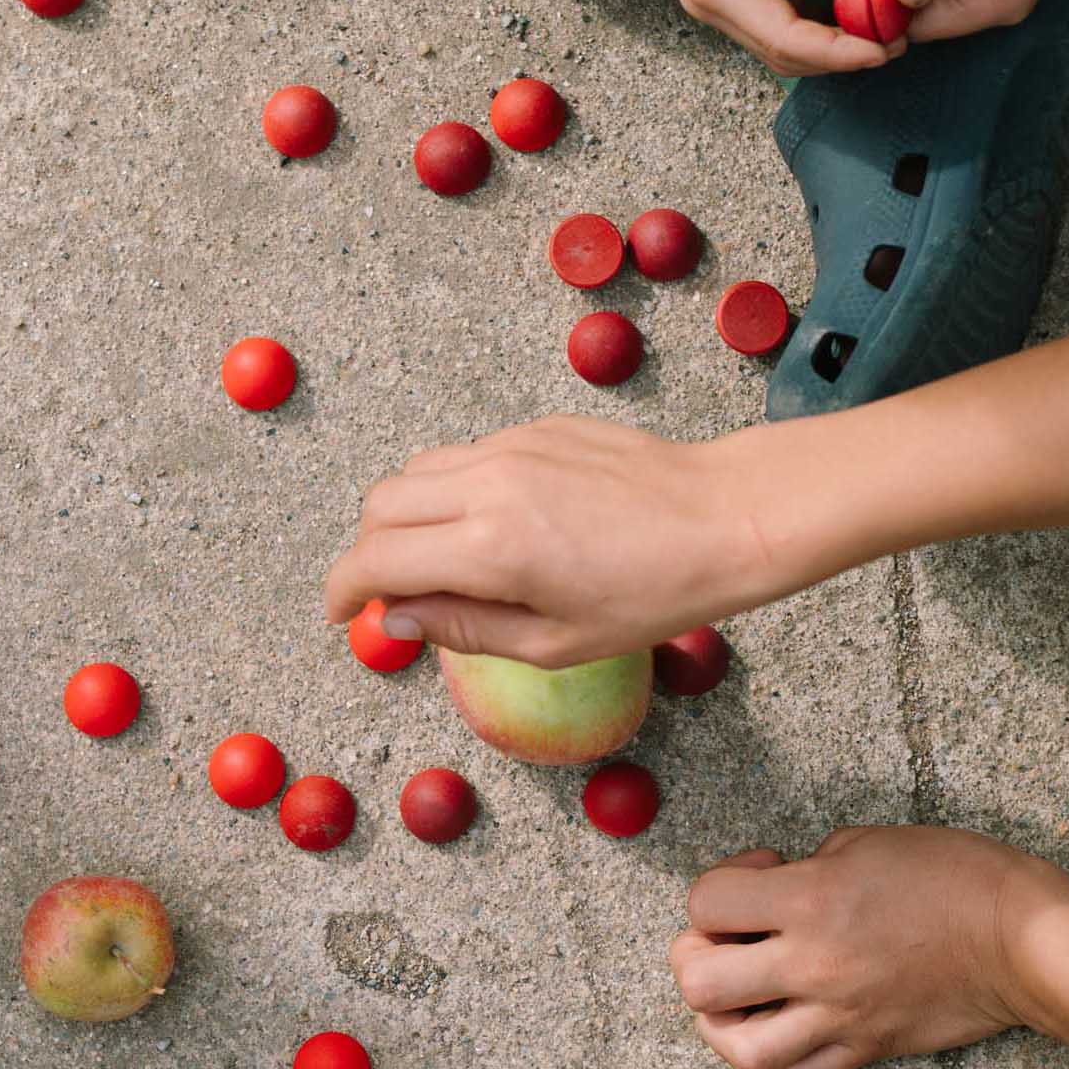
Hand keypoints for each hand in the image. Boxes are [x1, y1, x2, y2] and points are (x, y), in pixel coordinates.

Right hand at [322, 418, 773, 664]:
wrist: (725, 518)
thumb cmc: (655, 593)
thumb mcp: (555, 642)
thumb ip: (461, 628)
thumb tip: (394, 621)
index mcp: (490, 549)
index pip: (375, 560)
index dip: (344, 591)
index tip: (343, 614)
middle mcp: (488, 485)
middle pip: (380, 506)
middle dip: (371, 552)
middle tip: (397, 592)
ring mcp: (512, 447)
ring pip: (417, 471)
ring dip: (409, 516)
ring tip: (445, 558)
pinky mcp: (537, 427)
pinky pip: (467, 455)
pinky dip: (456, 490)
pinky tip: (501, 525)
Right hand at [645, 0, 894, 77]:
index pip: (787, 41)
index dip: (839, 51)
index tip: (887, 46)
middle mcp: (715, 6)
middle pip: (785, 53)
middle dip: (839, 53)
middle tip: (894, 39)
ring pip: (783, 41)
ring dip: (830, 39)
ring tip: (877, 25)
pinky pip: (779, 18)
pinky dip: (815, 19)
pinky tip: (846, 4)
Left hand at [671, 830, 1068, 1068]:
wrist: (1026, 941)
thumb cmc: (959, 877)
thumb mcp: (871, 842)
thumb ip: (810, 868)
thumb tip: (777, 889)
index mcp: (810, 902)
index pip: (706, 903)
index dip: (720, 883)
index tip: (762, 871)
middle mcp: (814, 965)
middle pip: (700, 984)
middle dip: (696, 957)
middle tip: (728, 939)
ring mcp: (840, 1015)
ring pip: (741, 1051)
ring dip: (725, 1023)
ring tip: (743, 996)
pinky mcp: (869, 1048)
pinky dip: (782, 1056)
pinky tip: (793, 1022)